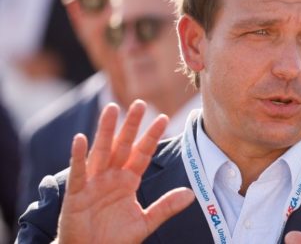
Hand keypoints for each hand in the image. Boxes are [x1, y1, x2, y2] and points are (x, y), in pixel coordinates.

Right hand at [57, 100, 194, 243]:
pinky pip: (78, 172)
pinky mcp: (76, 194)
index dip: (152, 136)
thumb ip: (166, 207)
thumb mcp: (145, 222)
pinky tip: (81, 138)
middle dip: (131, 125)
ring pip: (101, 151)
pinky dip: (78, 156)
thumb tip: (191, 194)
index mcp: (128, 181)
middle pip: (123, 146)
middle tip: (140, 103)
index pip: (142, 153)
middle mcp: (111, 177)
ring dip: (106, 130)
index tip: (164, 118)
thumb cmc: (115, 238)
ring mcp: (93, 183)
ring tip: (112, 109)